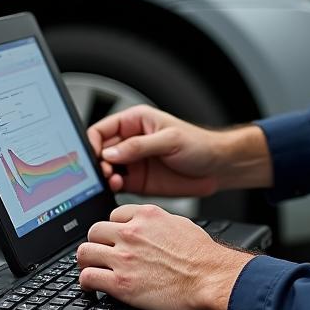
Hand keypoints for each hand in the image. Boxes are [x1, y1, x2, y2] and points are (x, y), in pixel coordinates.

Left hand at [76, 204, 253, 309]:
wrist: (210, 279)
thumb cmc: (203, 256)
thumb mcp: (180, 224)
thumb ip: (158, 222)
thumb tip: (148, 227)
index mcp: (147, 215)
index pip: (113, 214)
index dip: (113, 229)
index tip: (114, 239)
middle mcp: (132, 232)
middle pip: (94, 231)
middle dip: (97, 244)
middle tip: (101, 255)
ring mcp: (124, 257)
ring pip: (84, 252)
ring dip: (87, 262)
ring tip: (92, 269)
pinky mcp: (120, 283)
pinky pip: (87, 277)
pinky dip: (86, 284)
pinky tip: (92, 288)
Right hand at [87, 105, 222, 196]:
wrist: (216, 168)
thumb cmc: (199, 144)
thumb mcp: (169, 140)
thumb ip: (138, 146)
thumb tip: (110, 153)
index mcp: (135, 122)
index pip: (102, 129)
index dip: (92, 142)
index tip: (93, 155)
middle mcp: (130, 141)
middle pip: (99, 151)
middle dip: (97, 162)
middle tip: (104, 171)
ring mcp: (132, 162)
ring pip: (105, 169)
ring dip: (104, 176)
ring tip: (113, 180)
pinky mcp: (137, 181)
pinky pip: (116, 185)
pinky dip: (112, 187)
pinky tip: (118, 187)